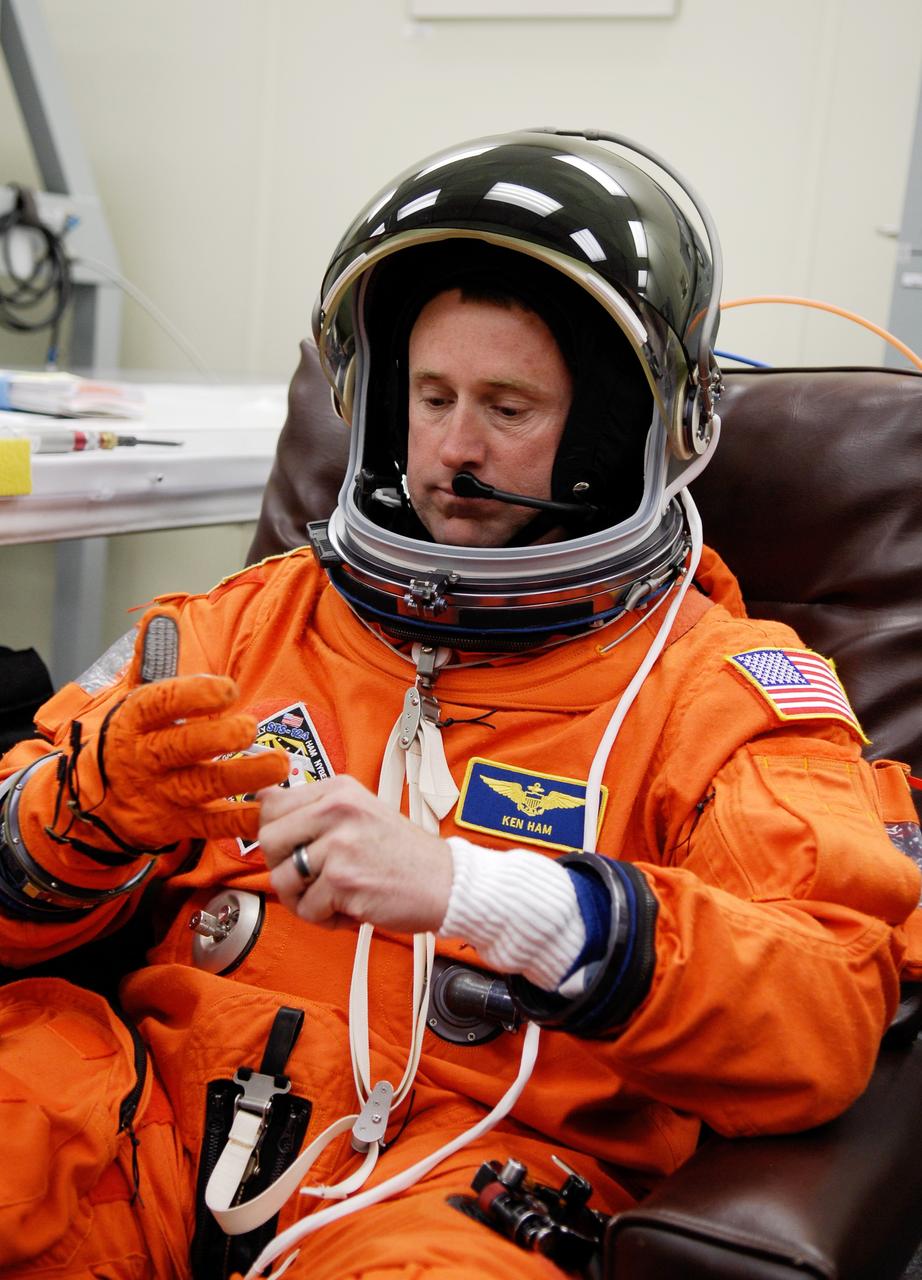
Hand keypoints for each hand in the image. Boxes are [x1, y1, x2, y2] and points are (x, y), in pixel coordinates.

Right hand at [43, 607, 288, 850]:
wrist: (89, 804)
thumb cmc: (128, 739)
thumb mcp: (132, 698)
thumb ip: (152, 658)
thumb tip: (160, 615)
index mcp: (134, 721)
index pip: (159, 704)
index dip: (194, 694)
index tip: (227, 688)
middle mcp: (146, 758)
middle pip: (180, 748)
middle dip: (217, 738)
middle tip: (249, 727)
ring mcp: (161, 794)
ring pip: (201, 787)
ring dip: (242, 777)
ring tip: (278, 765)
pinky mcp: (176, 825)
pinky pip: (210, 826)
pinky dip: (240, 821)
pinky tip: (267, 811)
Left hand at [259, 775, 453, 932]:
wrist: (447, 883)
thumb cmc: (402, 855)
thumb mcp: (359, 814)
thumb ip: (315, 811)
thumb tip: (260, 802)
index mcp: (338, 790)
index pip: (270, 803)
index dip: (275, 833)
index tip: (291, 848)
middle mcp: (337, 809)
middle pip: (268, 840)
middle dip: (284, 867)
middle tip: (314, 878)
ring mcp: (339, 843)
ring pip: (281, 879)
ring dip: (304, 899)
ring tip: (335, 896)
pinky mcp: (343, 879)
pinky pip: (306, 909)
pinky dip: (326, 919)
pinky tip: (351, 908)